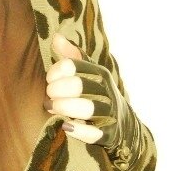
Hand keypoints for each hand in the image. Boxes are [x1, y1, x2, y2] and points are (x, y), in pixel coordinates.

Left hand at [46, 34, 145, 170]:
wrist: (123, 123)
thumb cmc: (96, 93)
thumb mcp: (88, 73)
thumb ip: (71, 56)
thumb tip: (56, 36)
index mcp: (100, 73)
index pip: (72, 66)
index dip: (55, 72)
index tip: (49, 79)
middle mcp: (107, 91)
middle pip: (78, 85)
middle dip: (57, 90)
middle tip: (49, 95)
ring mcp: (110, 112)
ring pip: (87, 108)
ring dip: (64, 108)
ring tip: (52, 108)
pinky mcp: (109, 134)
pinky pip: (94, 133)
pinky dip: (78, 130)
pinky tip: (65, 125)